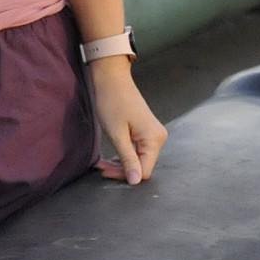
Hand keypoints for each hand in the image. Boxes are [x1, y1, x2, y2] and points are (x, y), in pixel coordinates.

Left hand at [90, 61, 166, 185]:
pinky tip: (111, 155)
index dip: (125, 175)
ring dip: (121, 163)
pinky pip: (137, 151)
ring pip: (139, 160)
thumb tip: (135, 181)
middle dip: (122, 170)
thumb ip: (128, 159)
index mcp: (154, 139)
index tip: (105, 171)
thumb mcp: (117, 134)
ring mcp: (153, 134)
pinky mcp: (146, 132)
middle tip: (101, 167)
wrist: (111, 78)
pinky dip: (124, 155)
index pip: (144, 171)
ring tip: (103, 162)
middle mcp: (159, 138)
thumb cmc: (112, 101)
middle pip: (142, 166)